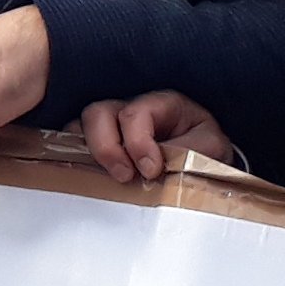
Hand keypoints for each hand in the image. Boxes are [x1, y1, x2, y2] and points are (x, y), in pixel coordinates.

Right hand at [79, 88, 234, 181]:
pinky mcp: (97, 147)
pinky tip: (89, 181)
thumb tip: (157, 167)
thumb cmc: (206, 149)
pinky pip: (73, 147)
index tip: (151, 171)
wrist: (205, 160)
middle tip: (124, 177)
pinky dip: (74, 161)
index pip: (136, 113)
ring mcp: (109, 128)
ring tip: (102, 181)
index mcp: (160, 104)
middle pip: (98, 113)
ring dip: (88, 154)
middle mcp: (129, 110)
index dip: (138, 142)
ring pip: (78, 128)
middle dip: (107, 147)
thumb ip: (191, 151)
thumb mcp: (211, 147)